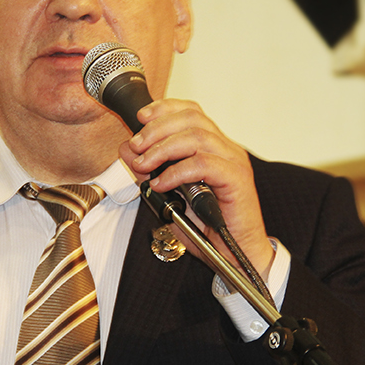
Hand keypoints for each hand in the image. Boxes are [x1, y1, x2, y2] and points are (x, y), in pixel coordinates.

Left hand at [121, 99, 272, 278]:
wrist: (234, 256)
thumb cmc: (207, 228)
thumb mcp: (169, 195)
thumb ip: (149, 172)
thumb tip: (127, 150)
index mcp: (214, 146)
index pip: (191, 112)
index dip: (165, 109)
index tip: (140, 117)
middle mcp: (226, 149)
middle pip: (192, 119)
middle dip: (157, 129)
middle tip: (136, 146)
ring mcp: (234, 162)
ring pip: (196, 137)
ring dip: (163, 148)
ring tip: (144, 165)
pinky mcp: (237, 180)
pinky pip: (204, 165)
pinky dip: (177, 171)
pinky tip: (162, 183)